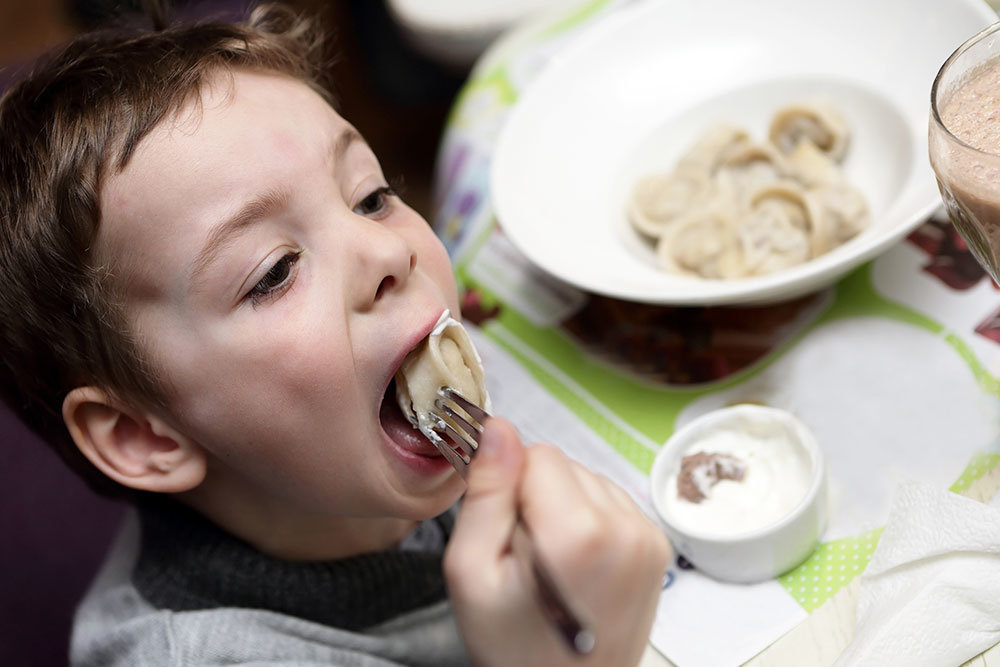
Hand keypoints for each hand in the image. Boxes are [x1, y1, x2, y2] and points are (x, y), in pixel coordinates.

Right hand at [445, 418, 671, 666]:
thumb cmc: (515, 648)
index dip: (509, 487)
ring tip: (551, 567)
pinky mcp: (656, 544)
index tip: (505, 531)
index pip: (537, 453)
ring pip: (586, 479)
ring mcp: (647, 537)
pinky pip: (608, 501)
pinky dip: (587, 523)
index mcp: (580, 533)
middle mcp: (626, 529)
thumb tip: (498, 429)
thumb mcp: (471, 572)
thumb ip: (486, 494)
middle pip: (564, 465)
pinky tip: (574, 566)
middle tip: (526, 558)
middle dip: (535, 499)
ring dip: (562, 510)